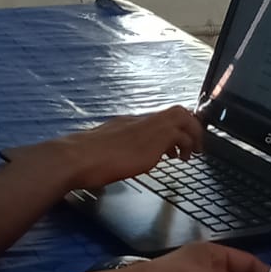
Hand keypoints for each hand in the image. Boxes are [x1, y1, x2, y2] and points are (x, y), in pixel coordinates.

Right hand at [8, 106, 203, 188]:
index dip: (172, 127)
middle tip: (193, 145)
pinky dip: (186, 145)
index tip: (175, 142)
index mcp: (128, 123)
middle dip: (190, 126)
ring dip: (193, 136)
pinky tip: (179, 160)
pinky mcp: (154, 139)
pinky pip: (182, 135)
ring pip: (184, 118)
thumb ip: (113, 150)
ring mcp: (148, 128)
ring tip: (190, 154)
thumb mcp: (102, 151)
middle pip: (177, 111)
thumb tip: (113, 160)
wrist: (78, 157)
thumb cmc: (83, 159)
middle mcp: (141, 120)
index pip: (158, 118)